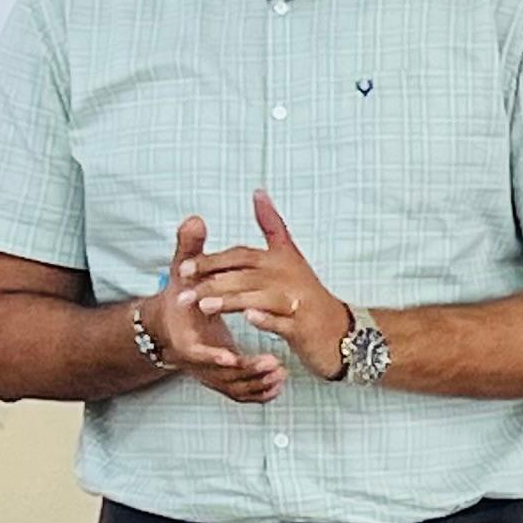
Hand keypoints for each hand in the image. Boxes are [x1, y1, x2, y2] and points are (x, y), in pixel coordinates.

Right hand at [144, 216, 281, 403]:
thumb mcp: (182, 272)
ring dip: (257, 384)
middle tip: (274, 365)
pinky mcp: (221, 380)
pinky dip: (259, 393)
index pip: (195, 352)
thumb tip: (195, 219)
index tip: (231, 357)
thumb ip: (189, 247)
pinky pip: (240, 394)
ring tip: (282, 374)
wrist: (171, 324)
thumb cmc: (182, 295)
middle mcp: (194, 360)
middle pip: (219, 375)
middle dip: (245, 372)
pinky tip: (279, 386)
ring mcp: (208, 373)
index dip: (211, 356)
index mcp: (182, 335)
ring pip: (233, 388)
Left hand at [186, 193, 356, 380]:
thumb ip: (272, 224)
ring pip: (259, 297)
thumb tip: (258, 192)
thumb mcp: (290, 254)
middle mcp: (288, 276)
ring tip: (204, 306)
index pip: (240, 255)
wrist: (339, 330)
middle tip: (183, 293)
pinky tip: (249, 318)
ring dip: (231, 300)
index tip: (184, 268)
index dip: (212, 260)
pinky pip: (283, 322)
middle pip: (245, 275)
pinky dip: (267, 319)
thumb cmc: (306, 292)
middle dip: (211, 283)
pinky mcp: (303, 326)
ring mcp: (297, 302)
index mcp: (280, 259)